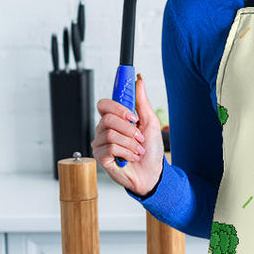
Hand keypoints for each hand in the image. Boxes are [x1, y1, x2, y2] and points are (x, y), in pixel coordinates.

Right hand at [92, 73, 163, 194]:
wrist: (152, 172)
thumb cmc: (151, 150)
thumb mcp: (150, 122)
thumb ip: (142, 101)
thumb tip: (139, 81)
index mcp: (115, 119)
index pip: (104, 104)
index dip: (118, 107)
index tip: (133, 115)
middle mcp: (105, 130)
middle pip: (108, 118)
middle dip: (129, 129)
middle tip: (139, 137)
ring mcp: (101, 143)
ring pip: (111, 134)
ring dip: (131, 143)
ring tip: (138, 150)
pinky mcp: (101, 157)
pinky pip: (111, 148)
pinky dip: (127, 153)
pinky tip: (131, 158)